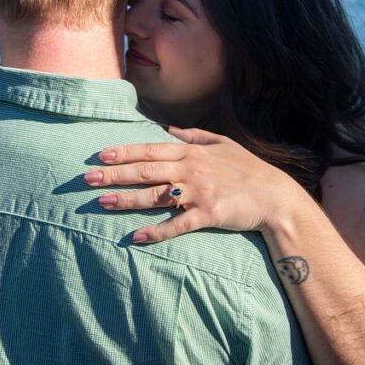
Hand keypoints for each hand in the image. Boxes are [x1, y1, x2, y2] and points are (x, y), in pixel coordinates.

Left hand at [82, 127, 307, 242]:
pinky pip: (176, 225)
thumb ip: (194, 135)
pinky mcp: (208, 215)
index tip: (99, 155)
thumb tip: (168, 127)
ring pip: (154, 197)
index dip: (123, 152)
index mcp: (191, 152)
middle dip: (113, 175)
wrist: (276, 197)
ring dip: (126, 200)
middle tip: (87, 179)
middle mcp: (190, 170)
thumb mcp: (223, 143)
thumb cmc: (248, 169)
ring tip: (101, 203)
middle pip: (144, 172)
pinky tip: (136, 237)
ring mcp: (198, 193)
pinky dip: (156, 232)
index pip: (149, 150)